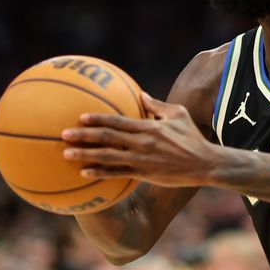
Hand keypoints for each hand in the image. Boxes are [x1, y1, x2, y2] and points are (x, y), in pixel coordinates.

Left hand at [61, 93, 216, 187]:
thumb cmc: (192, 137)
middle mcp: (142, 142)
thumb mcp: (178, 115)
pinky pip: (118, 174)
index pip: (118, 120)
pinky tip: (85, 173)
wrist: (205, 163)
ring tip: (66, 154)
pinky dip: (100, 173)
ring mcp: (142, 160)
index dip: (98, 118)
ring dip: (86, 155)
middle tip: (64, 134)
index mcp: (149, 126)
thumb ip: (157, 105)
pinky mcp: (145, 174)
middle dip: (84, 135)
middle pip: (107, 137)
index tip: (80, 117)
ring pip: (108, 157)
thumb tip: (141, 94)